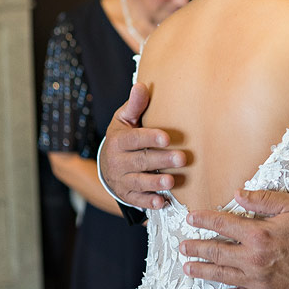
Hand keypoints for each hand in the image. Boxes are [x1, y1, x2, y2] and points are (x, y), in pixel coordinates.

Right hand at [100, 83, 186, 209]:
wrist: (107, 166)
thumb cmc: (123, 138)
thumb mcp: (124, 120)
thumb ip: (134, 106)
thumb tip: (141, 86)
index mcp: (118, 140)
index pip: (134, 138)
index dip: (150, 138)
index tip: (167, 137)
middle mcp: (117, 161)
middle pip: (140, 161)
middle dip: (161, 160)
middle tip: (181, 158)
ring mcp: (121, 180)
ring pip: (138, 182)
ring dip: (155, 183)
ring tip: (171, 181)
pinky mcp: (126, 195)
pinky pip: (137, 200)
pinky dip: (148, 202)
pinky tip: (161, 202)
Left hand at [181, 190, 288, 288]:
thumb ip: (263, 200)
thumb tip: (238, 194)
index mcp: (259, 233)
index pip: (223, 224)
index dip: (204, 220)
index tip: (191, 218)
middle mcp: (253, 258)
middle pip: (216, 252)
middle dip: (196, 247)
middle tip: (182, 246)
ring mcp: (258, 280)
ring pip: (221, 275)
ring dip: (201, 271)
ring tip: (187, 267)